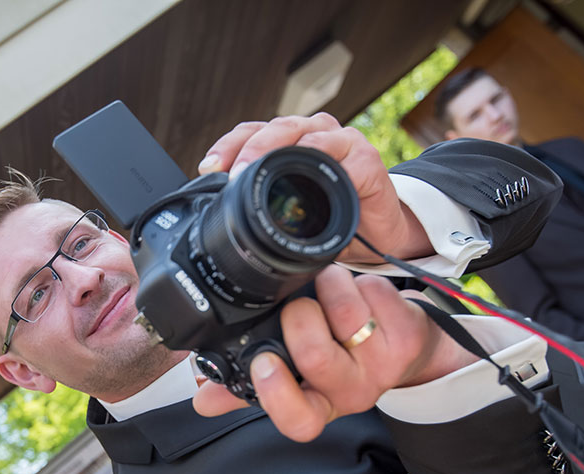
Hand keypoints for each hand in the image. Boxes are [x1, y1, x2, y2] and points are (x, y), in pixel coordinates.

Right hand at [193, 266, 476, 440]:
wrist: (406, 347)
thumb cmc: (341, 357)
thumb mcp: (296, 376)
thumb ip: (243, 386)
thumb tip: (202, 399)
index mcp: (317, 404)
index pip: (298, 420)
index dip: (278, 394)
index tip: (263, 362)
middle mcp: (350, 393)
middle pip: (315, 356)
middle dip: (298, 315)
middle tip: (297, 306)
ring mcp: (382, 366)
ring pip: (344, 314)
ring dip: (327, 286)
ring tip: (325, 287)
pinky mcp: (406, 336)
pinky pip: (372, 294)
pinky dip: (357, 281)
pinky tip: (357, 291)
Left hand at [198, 114, 429, 262]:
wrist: (375, 235)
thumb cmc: (328, 219)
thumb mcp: (285, 211)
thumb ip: (259, 200)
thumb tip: (214, 210)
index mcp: (289, 141)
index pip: (252, 132)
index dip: (228, 146)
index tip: (208, 168)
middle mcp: (313, 133)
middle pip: (276, 128)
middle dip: (250, 149)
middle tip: (233, 175)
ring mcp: (341, 142)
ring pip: (307, 136)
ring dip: (282, 153)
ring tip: (262, 174)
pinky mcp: (367, 159)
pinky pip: (345, 159)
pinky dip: (328, 169)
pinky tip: (313, 183)